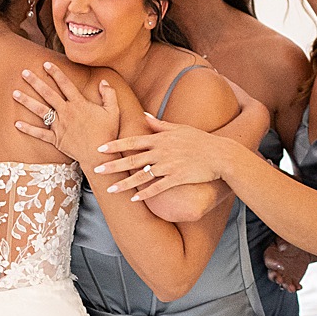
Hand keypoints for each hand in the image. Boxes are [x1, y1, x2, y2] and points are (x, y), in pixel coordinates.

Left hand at [14, 61, 120, 161]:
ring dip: (26, 101)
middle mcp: (66, 112)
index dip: (56, 73)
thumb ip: (109, 94)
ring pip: (40, 111)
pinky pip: (40, 133)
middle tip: (24, 72)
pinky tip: (17, 123)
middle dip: (35, 82)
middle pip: (48, 94)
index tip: (46, 64)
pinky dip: (28, 129)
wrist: (99, 155)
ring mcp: (59, 126)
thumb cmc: (107, 133)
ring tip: (15, 93)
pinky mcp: (56, 139)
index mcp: (79, 104)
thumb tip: (104, 81)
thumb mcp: (113, 112)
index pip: (66, 84)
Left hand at [96, 113, 234, 199]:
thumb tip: (144, 117)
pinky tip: (134, 199)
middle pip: (132, 159)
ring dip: (125, 183)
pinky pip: (158, 187)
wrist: (220, 154)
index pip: (133, 141)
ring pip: (142, 176)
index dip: (116, 145)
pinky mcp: (178, 178)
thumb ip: (159, 124)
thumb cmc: (200, 140)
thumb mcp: (179, 128)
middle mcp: (162, 152)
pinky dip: (145, 193)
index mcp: (161, 139)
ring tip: (111, 189)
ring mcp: (169, 166)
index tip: (100, 149)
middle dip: (113, 165)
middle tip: (96, 170)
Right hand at [264, 238, 314, 293]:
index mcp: (271, 255)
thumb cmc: (290, 242)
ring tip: (291, 287)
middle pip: (272, 275)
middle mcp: (275, 267)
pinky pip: (292, 285)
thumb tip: (282, 247)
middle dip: (276, 278)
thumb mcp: (286, 239)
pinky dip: (295, 287)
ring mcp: (283, 274)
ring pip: (282, 282)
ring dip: (285, 285)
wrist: (302, 249)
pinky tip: (298, 287)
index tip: (280, 265)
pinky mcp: (292, 280)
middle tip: (280, 280)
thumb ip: (282, 242)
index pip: (268, 261)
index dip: (273, 264)